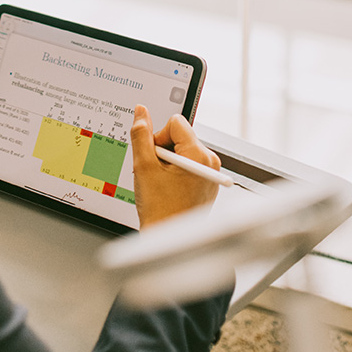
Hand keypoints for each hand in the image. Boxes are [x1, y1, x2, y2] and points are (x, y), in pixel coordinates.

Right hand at [130, 104, 220, 228]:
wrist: (169, 239)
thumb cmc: (161, 209)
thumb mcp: (144, 166)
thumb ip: (141, 135)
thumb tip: (141, 113)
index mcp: (199, 154)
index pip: (175, 123)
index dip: (157, 137)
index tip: (153, 157)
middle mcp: (210, 161)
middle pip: (179, 136)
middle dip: (162, 150)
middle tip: (155, 173)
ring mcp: (210, 172)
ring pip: (181, 151)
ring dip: (166, 162)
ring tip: (161, 183)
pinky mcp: (206, 182)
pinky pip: (186, 164)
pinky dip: (174, 172)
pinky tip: (168, 189)